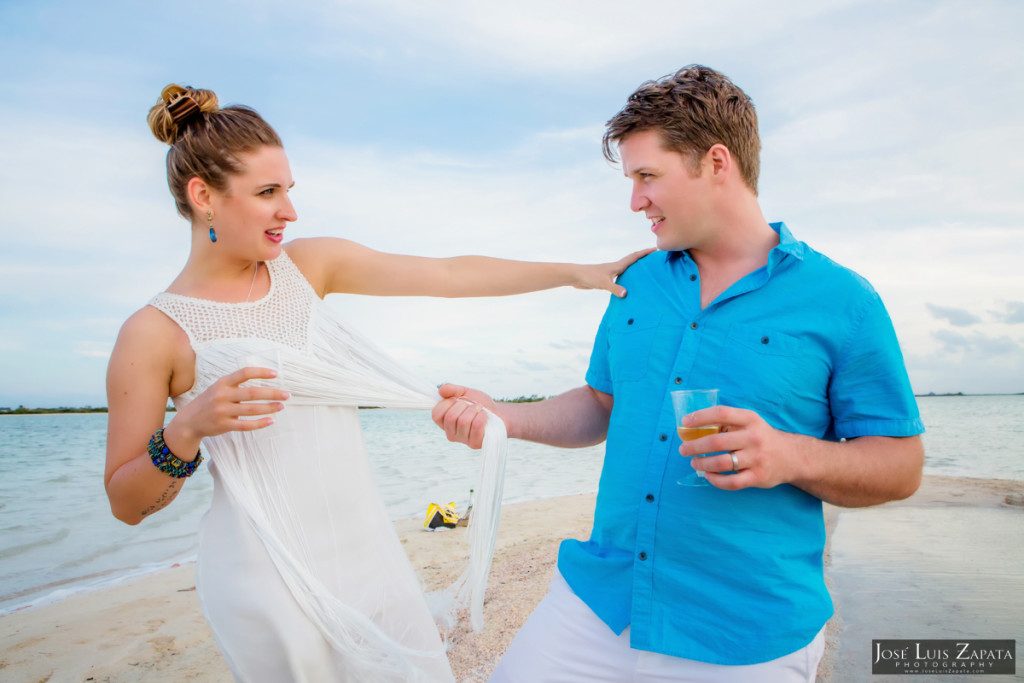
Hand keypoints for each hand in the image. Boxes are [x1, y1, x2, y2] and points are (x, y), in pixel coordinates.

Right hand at [174, 366, 289, 439]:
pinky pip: (245, 425)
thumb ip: (236, 384)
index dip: (261, 372)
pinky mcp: (223, 425)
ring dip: (269, 408)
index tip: (276, 374)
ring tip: (281, 406)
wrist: (188, 421)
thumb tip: (262, 379)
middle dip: (272, 393)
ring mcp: (222, 411)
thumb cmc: (209, 402)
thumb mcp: (218, 387)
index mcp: (222, 383)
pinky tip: (270, 421)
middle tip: (287, 395)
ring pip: (251, 409)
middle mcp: (222, 395)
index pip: (244, 373)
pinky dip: (259, 423)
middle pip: (252, 393)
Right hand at [432, 383, 498, 448]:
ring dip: (474, 410)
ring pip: (463, 421)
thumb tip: (440, 390)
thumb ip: (452, 389)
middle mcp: (450, 433)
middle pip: (450, 417)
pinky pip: (476, 426)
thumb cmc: (480, 404)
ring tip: (479, 410)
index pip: (436, 415)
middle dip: (463, 405)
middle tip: (472, 405)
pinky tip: (485, 416)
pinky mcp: (474, 444)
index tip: (457, 399)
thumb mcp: (465, 392)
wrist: (499, 414)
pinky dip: (482, 416)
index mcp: (444, 421)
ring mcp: (462, 440)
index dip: (447, 404)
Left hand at [572, 248, 654, 297]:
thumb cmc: (589, 277)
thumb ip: (615, 288)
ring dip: (636, 268)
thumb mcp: (603, 283)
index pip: (634, 257)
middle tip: (654, 257)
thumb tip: (626, 294)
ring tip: (646, 270)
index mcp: (617, 266)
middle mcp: (615, 267)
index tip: (656, 249)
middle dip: (643, 258)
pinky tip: (629, 285)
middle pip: (632, 261)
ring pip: (627, 269)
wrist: (575, 276)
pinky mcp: (606, 280)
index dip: (645, 253)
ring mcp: (611, 273)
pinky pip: (621, 278)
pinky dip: (628, 279)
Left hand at [678, 405, 798, 489]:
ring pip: (721, 463)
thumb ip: (728, 423)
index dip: (700, 417)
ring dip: (702, 463)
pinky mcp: (758, 477)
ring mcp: (756, 458)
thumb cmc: (762, 437)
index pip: (721, 414)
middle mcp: (754, 437)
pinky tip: (708, 475)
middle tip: (683, 449)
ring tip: (694, 462)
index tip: (685, 422)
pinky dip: (715, 480)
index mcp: (750, 419)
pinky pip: (731, 482)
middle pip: (716, 441)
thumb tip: (695, 427)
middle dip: (694, 446)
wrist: (792, 456)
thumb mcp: (750, 423)